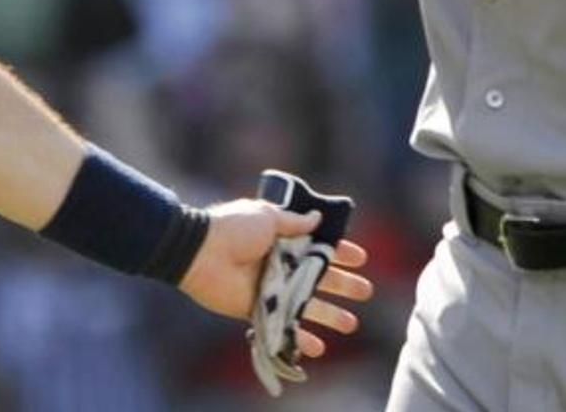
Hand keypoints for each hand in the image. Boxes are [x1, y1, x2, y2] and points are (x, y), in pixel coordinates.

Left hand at [179, 200, 372, 359]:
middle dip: (343, 285)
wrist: (200, 253)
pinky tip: (318, 348)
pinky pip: (284, 326)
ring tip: (351, 324)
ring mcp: (270, 288)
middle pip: (319, 278)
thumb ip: (293, 221)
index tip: (361, 259)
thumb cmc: (232, 229)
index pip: (318, 246)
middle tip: (365, 292)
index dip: (340, 253)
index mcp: (282, 239)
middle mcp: (279, 264)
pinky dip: (300, 339)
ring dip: (329, 315)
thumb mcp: (267, 217)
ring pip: (307, 304)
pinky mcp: (258, 310)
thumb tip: (318, 217)